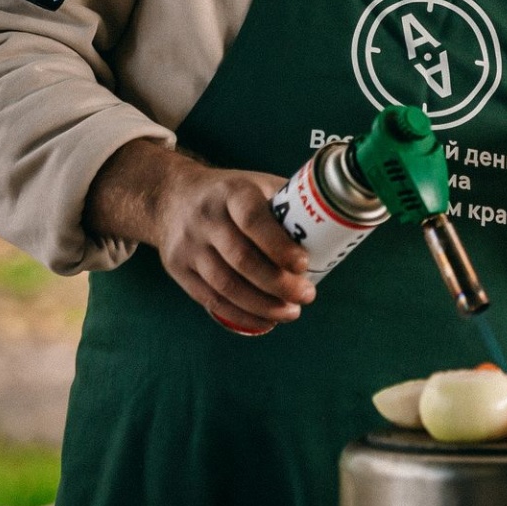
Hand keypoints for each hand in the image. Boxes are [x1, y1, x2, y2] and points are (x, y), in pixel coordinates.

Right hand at [154, 162, 314, 333]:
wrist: (172, 198)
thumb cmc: (231, 195)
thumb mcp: (257, 184)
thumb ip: (289, 204)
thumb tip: (334, 229)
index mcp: (233, 193)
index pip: (254, 221)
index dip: (279, 246)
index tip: (304, 264)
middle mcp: (207, 219)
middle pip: (242, 259)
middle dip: (278, 284)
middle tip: (306, 296)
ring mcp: (189, 246)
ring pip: (225, 284)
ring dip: (262, 306)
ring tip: (290, 313)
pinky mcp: (178, 269)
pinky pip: (210, 299)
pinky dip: (240, 315)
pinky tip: (264, 321)